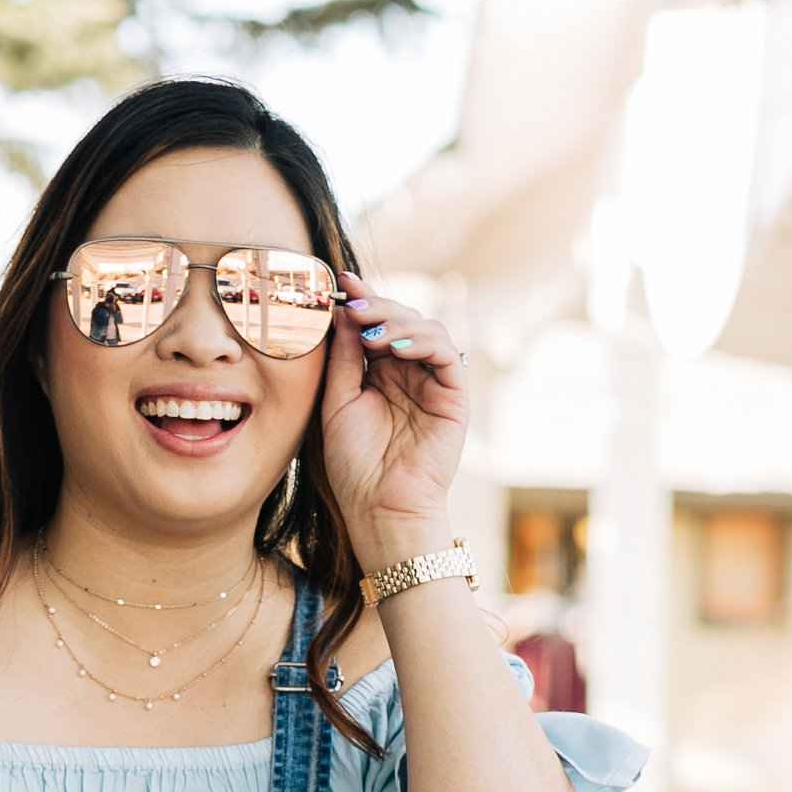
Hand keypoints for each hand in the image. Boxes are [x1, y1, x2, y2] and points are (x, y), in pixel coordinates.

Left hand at [316, 272, 466, 567]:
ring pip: (426, 329)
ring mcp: (433, 383)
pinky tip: (396, 347)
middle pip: (401, 319)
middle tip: (352, 304)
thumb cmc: (354, 466)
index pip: (374, 325)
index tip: (339, 282)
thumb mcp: (337, 403)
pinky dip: (423, 342)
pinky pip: (446, 354)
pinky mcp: (454, 397)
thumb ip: (341, 358)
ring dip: (398, 320)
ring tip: (371, 329)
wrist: (380, 508)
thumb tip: (341, 311)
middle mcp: (408, 373)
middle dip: (377, 306)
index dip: (361, 300)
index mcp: (379, 373)